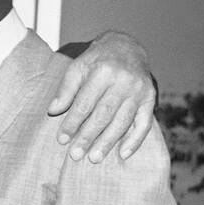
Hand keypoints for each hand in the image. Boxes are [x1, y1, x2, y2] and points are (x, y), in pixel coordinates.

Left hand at [48, 30, 154, 161]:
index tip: (62, 139)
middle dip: (88, 136)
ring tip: (94, 158)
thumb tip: (53, 111)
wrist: (126, 47)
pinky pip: (144, 123)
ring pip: (122, 121)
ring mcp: (139, 91)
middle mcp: (124, 81)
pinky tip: (123, 154)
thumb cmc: (97, 61)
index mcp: (103, 71)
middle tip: (76, 155)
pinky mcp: (150, 98)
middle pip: (103, 114)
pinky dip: (135, 140)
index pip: (85, 103)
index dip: (72, 122)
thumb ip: (66, 89)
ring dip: (108, 142)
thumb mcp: (78, 67)